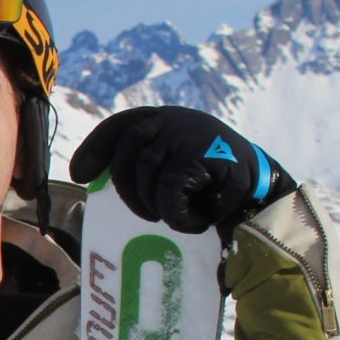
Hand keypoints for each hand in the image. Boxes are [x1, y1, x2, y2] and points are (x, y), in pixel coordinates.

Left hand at [69, 107, 295, 236]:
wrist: (260, 188)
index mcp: (163, 119)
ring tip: (175, 215)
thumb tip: (90, 180)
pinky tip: (193, 219)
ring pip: (147, 173)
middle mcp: (174, 121)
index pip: (119, 126)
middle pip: (128, 152)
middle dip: (127, 190)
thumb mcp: (176, 161)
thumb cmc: (210, 182)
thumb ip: (143, 162)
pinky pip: (170, 190)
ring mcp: (189, 135)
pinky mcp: (205, 156)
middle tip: (146, 216)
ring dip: (155, 205)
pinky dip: (176, 213)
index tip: (80, 175)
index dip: (95, 149)